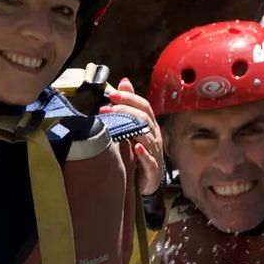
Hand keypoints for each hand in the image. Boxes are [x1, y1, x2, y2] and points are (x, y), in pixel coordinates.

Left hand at [102, 77, 163, 195]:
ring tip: (116, 124)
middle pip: (145, 118)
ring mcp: (155, 152)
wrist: (146, 181)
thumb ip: (129, 104)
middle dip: (127, 110)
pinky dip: (143, 154)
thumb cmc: (138, 153)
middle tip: (108, 108)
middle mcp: (154, 136)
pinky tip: (135, 148)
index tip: (112, 95)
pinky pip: (150, 160)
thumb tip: (124, 81)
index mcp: (150, 125)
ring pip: (148, 137)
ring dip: (132, 129)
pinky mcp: (153, 169)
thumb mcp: (133, 127)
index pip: (144, 106)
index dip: (129, 99)